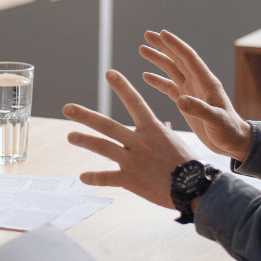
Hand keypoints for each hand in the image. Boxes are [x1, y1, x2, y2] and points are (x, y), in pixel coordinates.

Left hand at [63, 69, 196, 208]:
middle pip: (106, 125)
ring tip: (70, 136)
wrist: (194, 188)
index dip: (122, 86)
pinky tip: (82, 177)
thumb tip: (164, 125)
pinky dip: (94, 177)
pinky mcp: (130, 180)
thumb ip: (164, 132)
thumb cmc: (188, 164)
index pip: (135, 101)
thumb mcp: (176, 143)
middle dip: (85, 115)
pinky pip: (107, 178)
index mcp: (152, 129)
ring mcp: (133, 160)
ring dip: (84, 140)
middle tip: (67, 108)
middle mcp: (139, 142)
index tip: (109, 72)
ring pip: (102, 147)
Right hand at [140, 30, 251, 160]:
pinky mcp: (186, 102)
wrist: (233, 142)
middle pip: (178, 59)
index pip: (189, 58)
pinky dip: (158, 80)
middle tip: (147, 35)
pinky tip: (146, 75)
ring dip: (158, 59)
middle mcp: (198, 82)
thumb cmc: (229, 131)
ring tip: (142, 49)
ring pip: (172, 70)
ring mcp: (191, 91)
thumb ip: (200, 110)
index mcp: (207, 82)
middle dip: (163, 46)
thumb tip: (180, 100)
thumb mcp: (216, 121)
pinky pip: (169, 87)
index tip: (162, 33)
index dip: (176, 45)